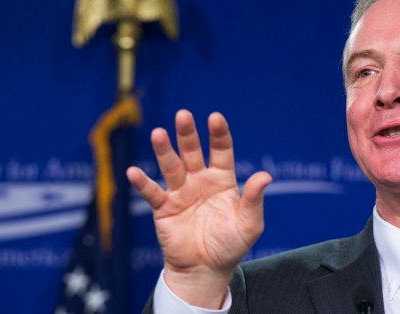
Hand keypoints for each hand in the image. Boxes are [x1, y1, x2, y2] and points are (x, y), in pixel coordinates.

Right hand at [126, 110, 270, 307]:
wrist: (205, 270)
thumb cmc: (230, 246)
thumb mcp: (249, 224)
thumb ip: (253, 199)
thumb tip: (265, 176)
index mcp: (222, 180)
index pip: (220, 151)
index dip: (218, 134)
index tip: (215, 118)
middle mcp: (199, 181)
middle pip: (192, 151)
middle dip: (187, 134)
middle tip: (183, 115)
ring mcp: (180, 192)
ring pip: (171, 166)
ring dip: (164, 151)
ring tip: (158, 134)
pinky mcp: (163, 208)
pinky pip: (152, 192)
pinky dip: (142, 183)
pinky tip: (134, 172)